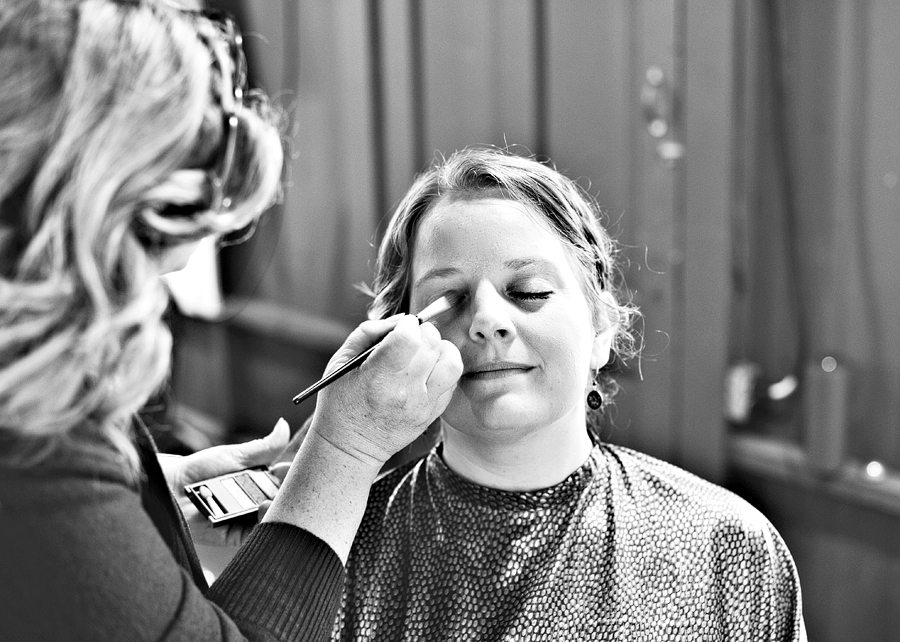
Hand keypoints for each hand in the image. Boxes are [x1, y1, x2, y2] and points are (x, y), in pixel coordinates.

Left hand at [159, 419, 290, 547]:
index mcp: (260, 480)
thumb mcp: (236, 455)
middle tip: (299, 483)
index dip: (299, 474)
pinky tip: (263, 507)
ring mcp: (250, 519)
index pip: (288, 479)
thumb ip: (265, 446)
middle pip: (286, 498)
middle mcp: (257, 500)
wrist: (170, 489)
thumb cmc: (198, 470)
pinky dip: (265, 520)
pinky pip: (260, 532)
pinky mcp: (239, 536)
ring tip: (278, 493)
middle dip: (294, 491)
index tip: (309, 466)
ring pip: (276, 516)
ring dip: (281, 505)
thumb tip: (284, 425)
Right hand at [309, 314, 461, 467]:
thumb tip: (402, 319)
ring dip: (441, 349)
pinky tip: (426, 371)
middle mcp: (405, 392)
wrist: (350, 447)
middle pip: (432, 344)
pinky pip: (453, 381)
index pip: (409, 338)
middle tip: (410, 338)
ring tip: (424, 352)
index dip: (407, 325)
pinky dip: (443, 368)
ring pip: (451, 361)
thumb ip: (369, 332)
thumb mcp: (341, 363)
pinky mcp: (433, 413)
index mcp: (378, 378)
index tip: (400, 330)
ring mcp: (423, 405)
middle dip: (423, 332)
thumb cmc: (340, 402)